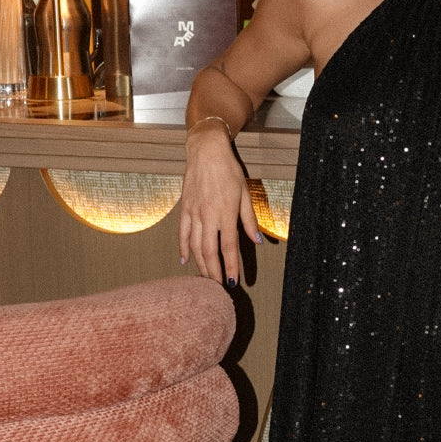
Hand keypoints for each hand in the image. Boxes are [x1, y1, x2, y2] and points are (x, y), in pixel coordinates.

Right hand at [178, 123, 261, 284]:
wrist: (206, 152)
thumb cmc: (229, 171)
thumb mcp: (244, 194)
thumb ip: (249, 220)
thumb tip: (257, 241)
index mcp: (225, 213)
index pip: (228, 247)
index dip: (230, 267)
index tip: (233, 281)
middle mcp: (208, 216)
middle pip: (210, 252)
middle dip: (213, 272)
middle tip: (217, 288)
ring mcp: (194, 213)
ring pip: (195, 246)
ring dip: (201, 265)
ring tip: (205, 279)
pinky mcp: (184, 209)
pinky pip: (183, 234)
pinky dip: (184, 249)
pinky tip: (186, 261)